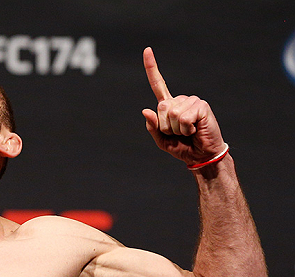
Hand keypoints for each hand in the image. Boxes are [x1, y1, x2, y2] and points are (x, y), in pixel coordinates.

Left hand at [141, 47, 225, 164]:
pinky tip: (195, 129)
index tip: (147, 50)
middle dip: (166, 127)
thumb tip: (146, 110)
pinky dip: (186, 128)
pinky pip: (183, 117)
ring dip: (177, 129)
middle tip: (179, 133)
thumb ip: (152, 127)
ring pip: (171, 114)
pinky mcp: (201, 105)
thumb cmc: (183, 147)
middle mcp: (179, 100)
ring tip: (188, 131)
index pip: (157, 84)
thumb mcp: (162, 140)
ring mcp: (191, 101)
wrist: (202, 155)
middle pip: (160, 109)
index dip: (152, 68)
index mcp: (169, 105)